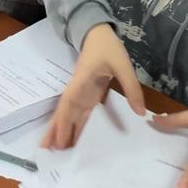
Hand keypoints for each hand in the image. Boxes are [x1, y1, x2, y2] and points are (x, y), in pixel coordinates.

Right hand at [40, 23, 145, 149]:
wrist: (98, 34)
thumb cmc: (107, 47)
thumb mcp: (122, 65)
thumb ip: (131, 87)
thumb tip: (140, 112)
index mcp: (80, 82)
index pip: (68, 104)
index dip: (63, 122)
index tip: (58, 140)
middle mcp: (77, 91)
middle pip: (63, 113)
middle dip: (54, 131)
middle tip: (46, 152)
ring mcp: (81, 94)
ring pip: (69, 115)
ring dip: (63, 132)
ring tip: (57, 152)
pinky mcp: (88, 96)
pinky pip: (80, 114)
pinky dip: (75, 127)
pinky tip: (74, 140)